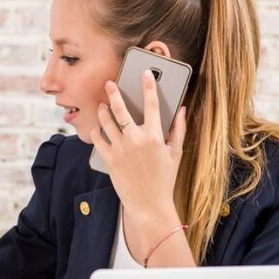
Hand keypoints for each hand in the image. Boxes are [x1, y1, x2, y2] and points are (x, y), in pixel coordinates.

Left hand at [91, 71, 187, 253]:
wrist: (149, 205)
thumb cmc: (164, 180)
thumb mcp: (176, 154)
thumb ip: (179, 130)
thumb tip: (182, 110)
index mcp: (154, 136)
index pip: (151, 104)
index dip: (149, 86)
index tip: (145, 73)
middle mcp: (136, 140)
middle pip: (121, 109)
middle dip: (114, 92)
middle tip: (109, 84)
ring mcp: (120, 149)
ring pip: (106, 121)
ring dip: (102, 110)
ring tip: (102, 105)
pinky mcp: (109, 159)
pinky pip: (98, 139)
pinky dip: (97, 131)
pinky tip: (98, 127)